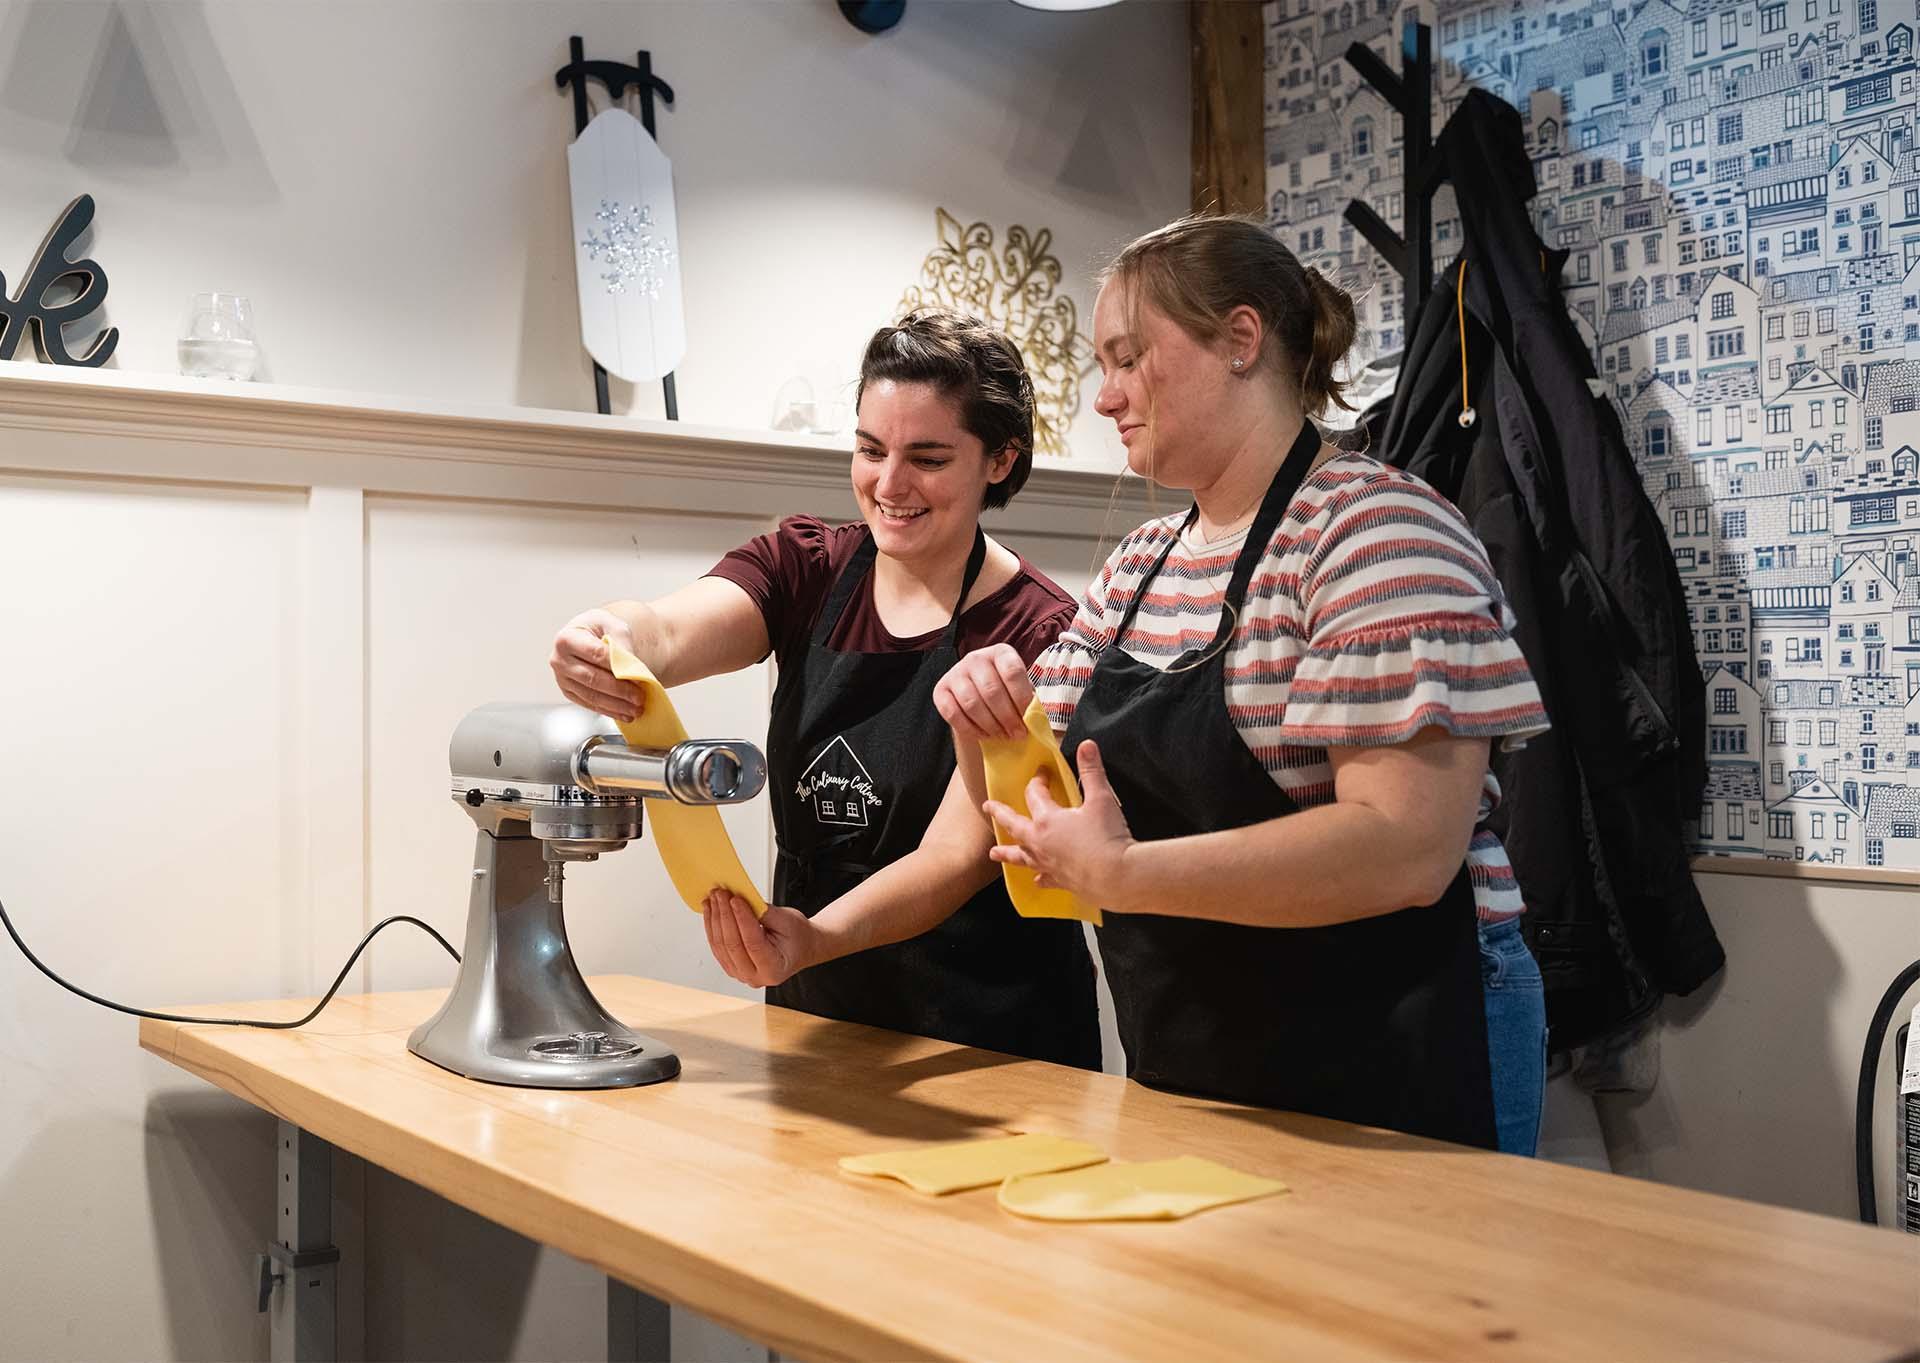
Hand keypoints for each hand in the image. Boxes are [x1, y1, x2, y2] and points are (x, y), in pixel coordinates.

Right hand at [550, 608, 642, 721]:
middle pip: (593, 678)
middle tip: (639, 697)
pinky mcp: (568, 692)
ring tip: (636, 709)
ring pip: (591, 695)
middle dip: (619, 691)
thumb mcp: (613, 625)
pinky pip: (589, 704)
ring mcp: (562, 678)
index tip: (638, 677)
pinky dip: (609, 710)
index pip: (596, 654)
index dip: (618, 667)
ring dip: (616, 705)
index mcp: (567, 638)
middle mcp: (559, 660)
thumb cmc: (599, 629)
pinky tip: (624, 713)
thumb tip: (632, 668)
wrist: (587, 635)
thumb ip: (622, 643)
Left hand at [702, 890, 817, 987]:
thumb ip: (763, 912)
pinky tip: (711, 911)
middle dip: (725, 915)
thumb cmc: (798, 936)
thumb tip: (740, 900)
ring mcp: (741, 974)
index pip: (753, 943)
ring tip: (713, 899)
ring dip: (714, 919)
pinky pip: (717, 947)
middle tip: (721, 894)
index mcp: (774, 968)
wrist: (801, 947)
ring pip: (721, 946)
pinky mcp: (731, 966)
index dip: (742, 919)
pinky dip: (712, 927)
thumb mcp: (787, 921)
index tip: (735, 899)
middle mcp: (756, 977)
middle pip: (733, 945)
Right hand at [933, 644, 1033, 742]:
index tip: (1028, 719)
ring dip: (990, 725)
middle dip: (1007, 717)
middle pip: (991, 690)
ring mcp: (955, 672)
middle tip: (1017, 734)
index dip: (1021, 698)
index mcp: (1001, 653)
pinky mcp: (940, 690)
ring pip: (972, 703)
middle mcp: (976, 658)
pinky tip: (983, 735)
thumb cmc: (1008, 695)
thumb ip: (1028, 703)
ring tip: (1002, 736)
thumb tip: (1035, 720)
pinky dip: (970, 729)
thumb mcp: (1021, 692)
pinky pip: (952, 713)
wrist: (981, 700)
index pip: (1012, 672)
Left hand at [983, 740, 1134, 906]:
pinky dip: (1039, 878)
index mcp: (1048, 819)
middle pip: (1014, 825)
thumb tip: (1087, 746)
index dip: (1038, 781)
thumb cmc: (1106, 837)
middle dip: (1000, 814)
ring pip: (1021, 857)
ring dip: (1007, 853)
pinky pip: (1044, 878)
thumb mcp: (1101, 798)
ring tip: (994, 853)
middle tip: (987, 808)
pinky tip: (1037, 879)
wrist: (1117, 876)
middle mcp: (1041, 842)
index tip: (1041, 773)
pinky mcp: (1060, 881)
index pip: (1035, 794)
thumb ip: (1092, 771)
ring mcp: (1048, 864)